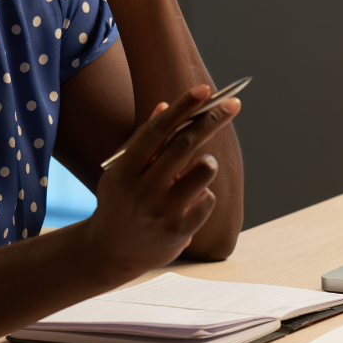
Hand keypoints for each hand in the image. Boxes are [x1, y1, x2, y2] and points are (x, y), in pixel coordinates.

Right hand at [82, 85, 240, 275]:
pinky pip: (207, 200)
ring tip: (202, 163)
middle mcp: (141, 190)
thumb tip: (164, 106)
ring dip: (208, 161)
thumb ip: (142, 141)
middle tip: (232, 103)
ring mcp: (161, 212)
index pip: (156, 131)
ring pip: (202, 171)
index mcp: (123, 171)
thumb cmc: (120, 202)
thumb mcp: (121, 171)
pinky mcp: (179, 231)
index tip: (203, 90)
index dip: (182, 108)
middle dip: (211, 120)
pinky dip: (204, 193)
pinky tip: (190, 201)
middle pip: (184, 145)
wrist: (110, 253)